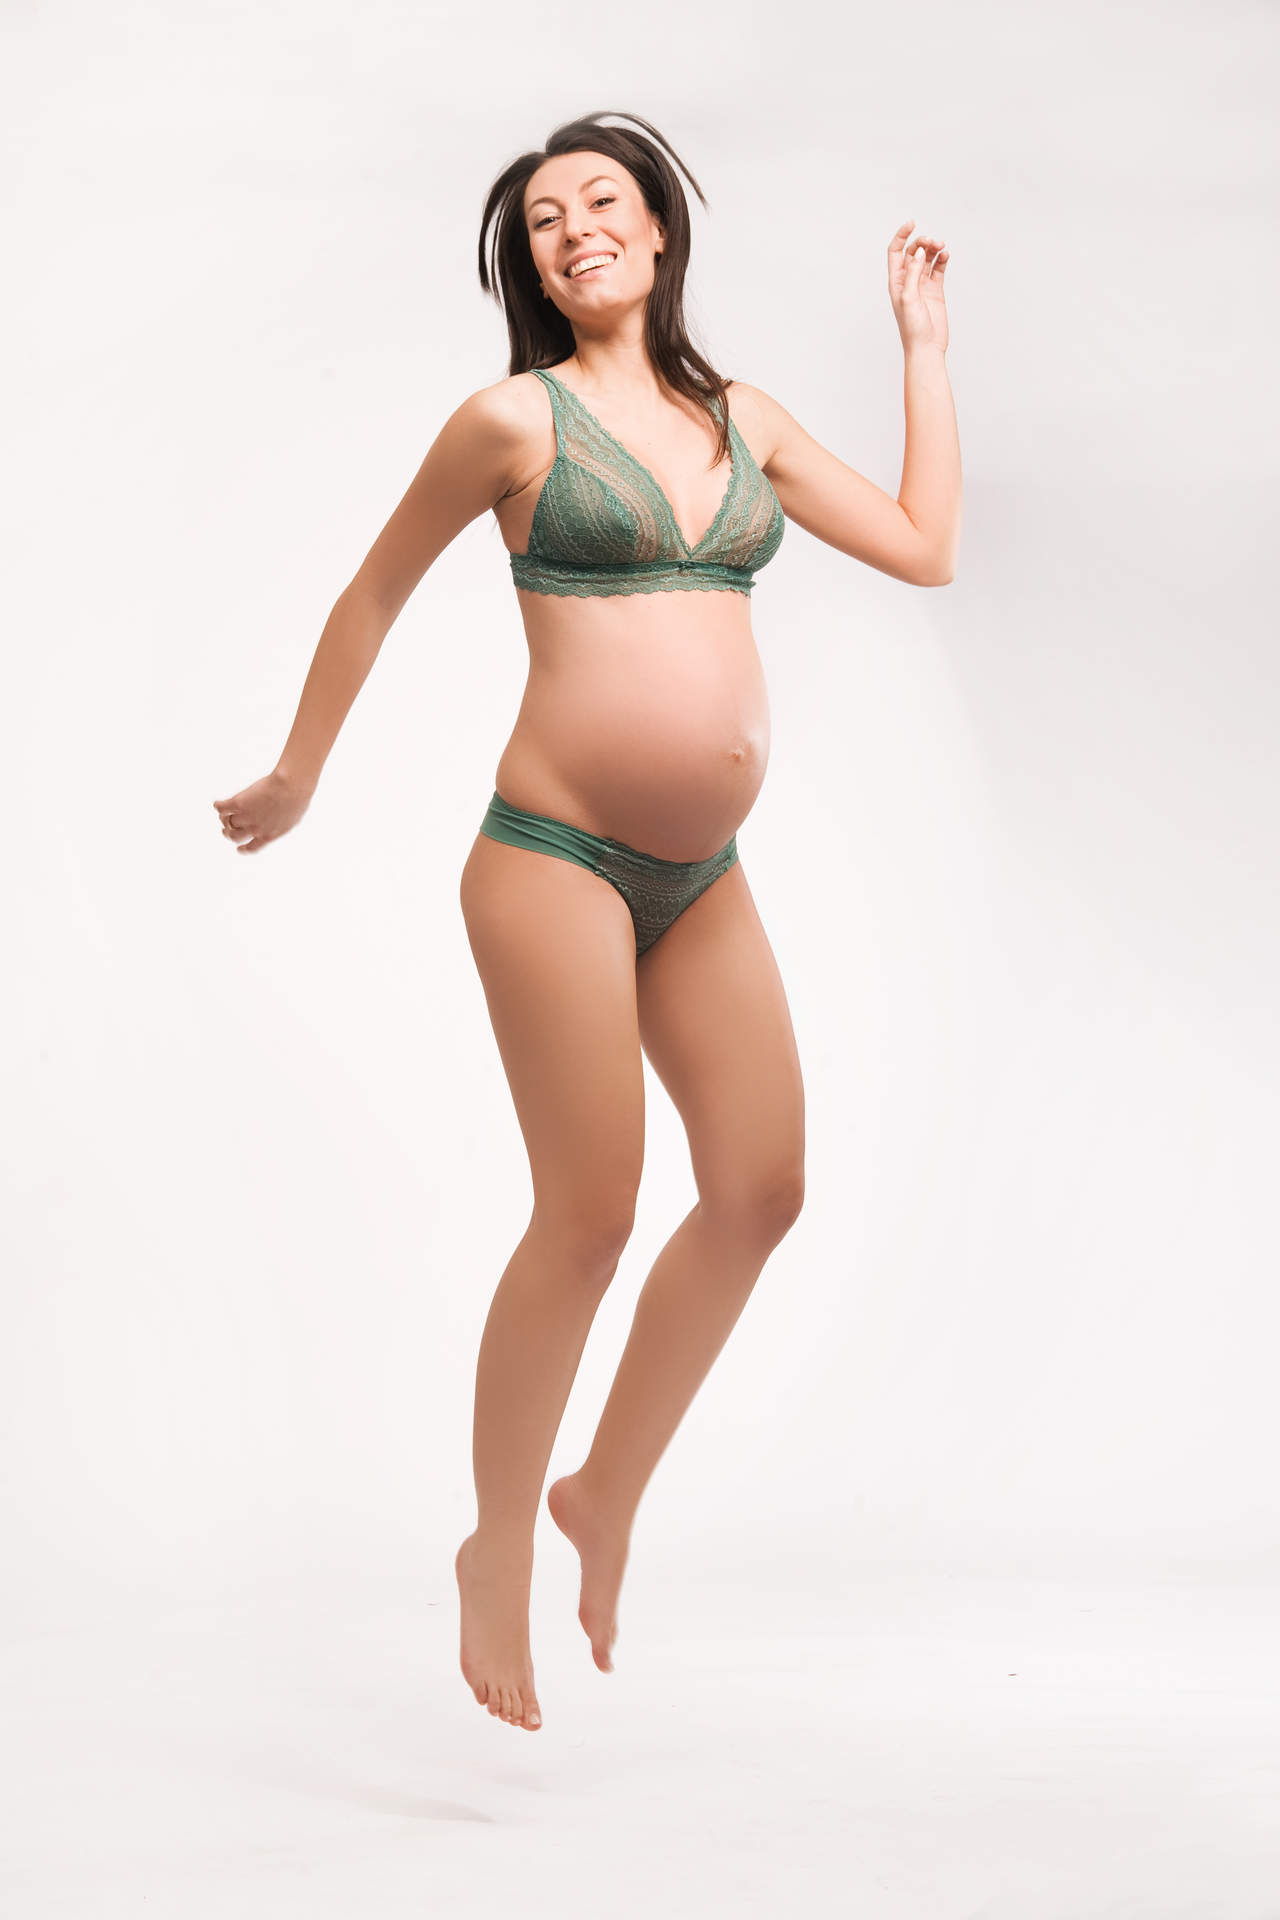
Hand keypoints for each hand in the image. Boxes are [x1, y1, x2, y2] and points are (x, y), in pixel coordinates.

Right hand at [212, 767, 312, 852]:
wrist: (292, 787)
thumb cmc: (297, 799)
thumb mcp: (292, 820)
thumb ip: (281, 826)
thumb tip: (279, 824)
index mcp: (269, 836)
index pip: (251, 848)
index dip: (243, 849)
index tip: (238, 848)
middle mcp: (255, 829)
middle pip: (234, 837)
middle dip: (229, 833)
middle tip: (227, 827)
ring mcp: (245, 817)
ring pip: (227, 822)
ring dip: (224, 818)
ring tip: (224, 812)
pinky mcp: (238, 803)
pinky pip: (221, 808)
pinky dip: (218, 806)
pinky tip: (218, 803)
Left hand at [887, 220, 949, 354]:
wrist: (926, 347)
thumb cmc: (912, 328)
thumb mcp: (908, 298)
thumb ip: (912, 273)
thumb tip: (918, 252)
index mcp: (896, 281)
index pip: (895, 251)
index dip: (901, 236)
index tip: (912, 223)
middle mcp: (908, 280)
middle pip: (913, 251)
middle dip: (922, 242)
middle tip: (932, 242)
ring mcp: (923, 284)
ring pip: (927, 258)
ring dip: (934, 248)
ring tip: (942, 246)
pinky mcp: (936, 290)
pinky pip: (939, 268)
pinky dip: (942, 259)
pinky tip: (946, 255)